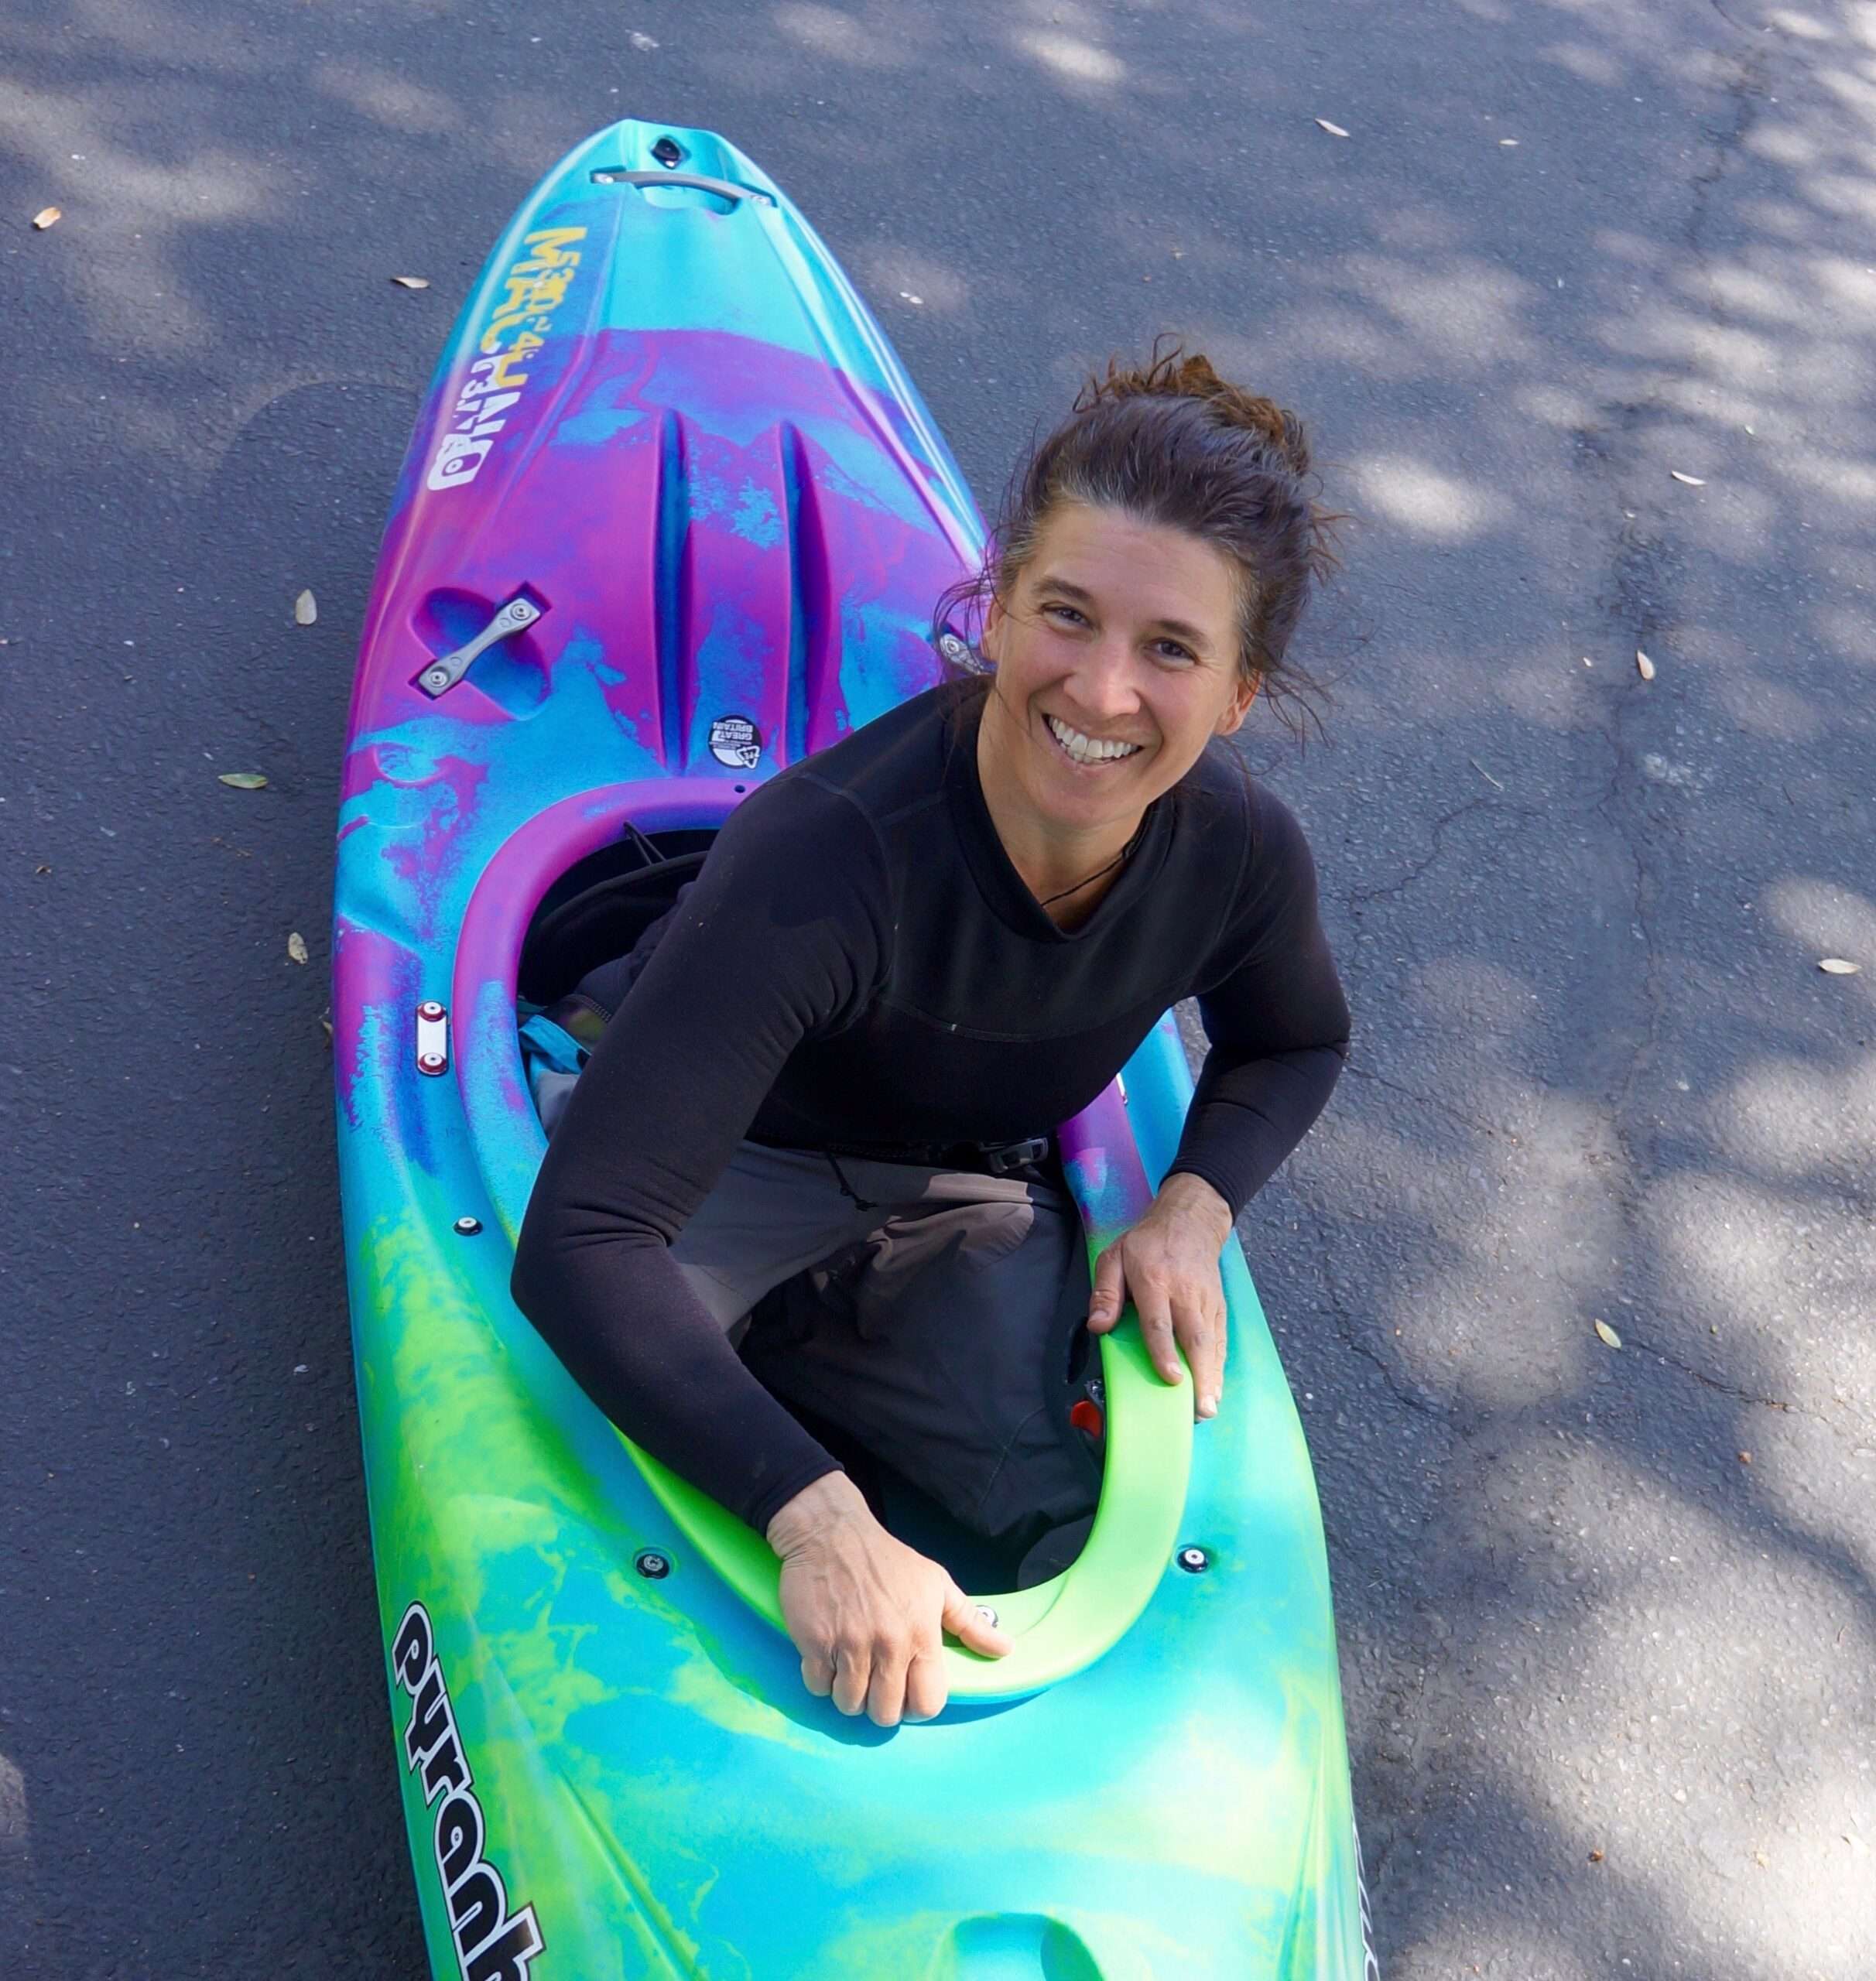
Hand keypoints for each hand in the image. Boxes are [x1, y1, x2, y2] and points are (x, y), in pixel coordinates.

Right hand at [765, 1473, 1011, 1725]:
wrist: (831, 1532)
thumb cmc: (888, 1559)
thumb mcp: (937, 1583)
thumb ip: (970, 1622)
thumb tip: (1005, 1649)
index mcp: (921, 1633)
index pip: (927, 1703)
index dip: (918, 1706)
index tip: (908, 1693)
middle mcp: (888, 1644)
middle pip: (885, 1713)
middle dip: (880, 1704)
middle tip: (876, 1680)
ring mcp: (849, 1645)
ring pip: (849, 1704)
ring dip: (849, 1692)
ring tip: (851, 1667)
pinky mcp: (814, 1643)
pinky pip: (817, 1687)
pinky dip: (821, 1679)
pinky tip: (828, 1655)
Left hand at [1086, 1172, 1233, 1419]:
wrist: (1190, 1222)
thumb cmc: (1146, 1245)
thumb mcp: (1114, 1257)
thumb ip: (1105, 1292)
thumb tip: (1098, 1326)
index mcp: (1154, 1280)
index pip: (1160, 1321)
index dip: (1165, 1351)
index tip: (1171, 1378)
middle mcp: (1185, 1293)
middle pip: (1194, 1337)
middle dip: (1199, 1375)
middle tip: (1199, 1409)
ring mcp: (1206, 1301)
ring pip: (1212, 1342)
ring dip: (1212, 1377)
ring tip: (1208, 1408)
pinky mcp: (1218, 1307)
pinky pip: (1220, 1339)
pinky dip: (1219, 1366)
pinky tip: (1215, 1389)